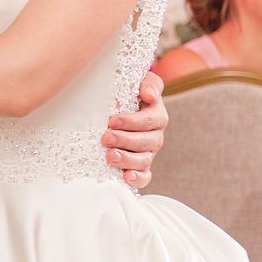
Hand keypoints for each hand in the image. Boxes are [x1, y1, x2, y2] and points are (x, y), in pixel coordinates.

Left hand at [104, 70, 166, 191]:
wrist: (118, 108)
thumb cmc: (127, 94)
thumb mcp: (138, 83)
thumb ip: (148, 83)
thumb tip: (148, 95)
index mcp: (156, 115)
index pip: (150, 120)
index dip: (132, 122)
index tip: (112, 120)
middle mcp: (155, 136)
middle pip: (146, 142)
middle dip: (125, 140)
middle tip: (105, 137)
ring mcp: (148, 153)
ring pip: (144, 160)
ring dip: (127, 159)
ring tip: (110, 156)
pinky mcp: (141, 167)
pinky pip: (145, 177)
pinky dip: (137, 178)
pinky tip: (126, 177)